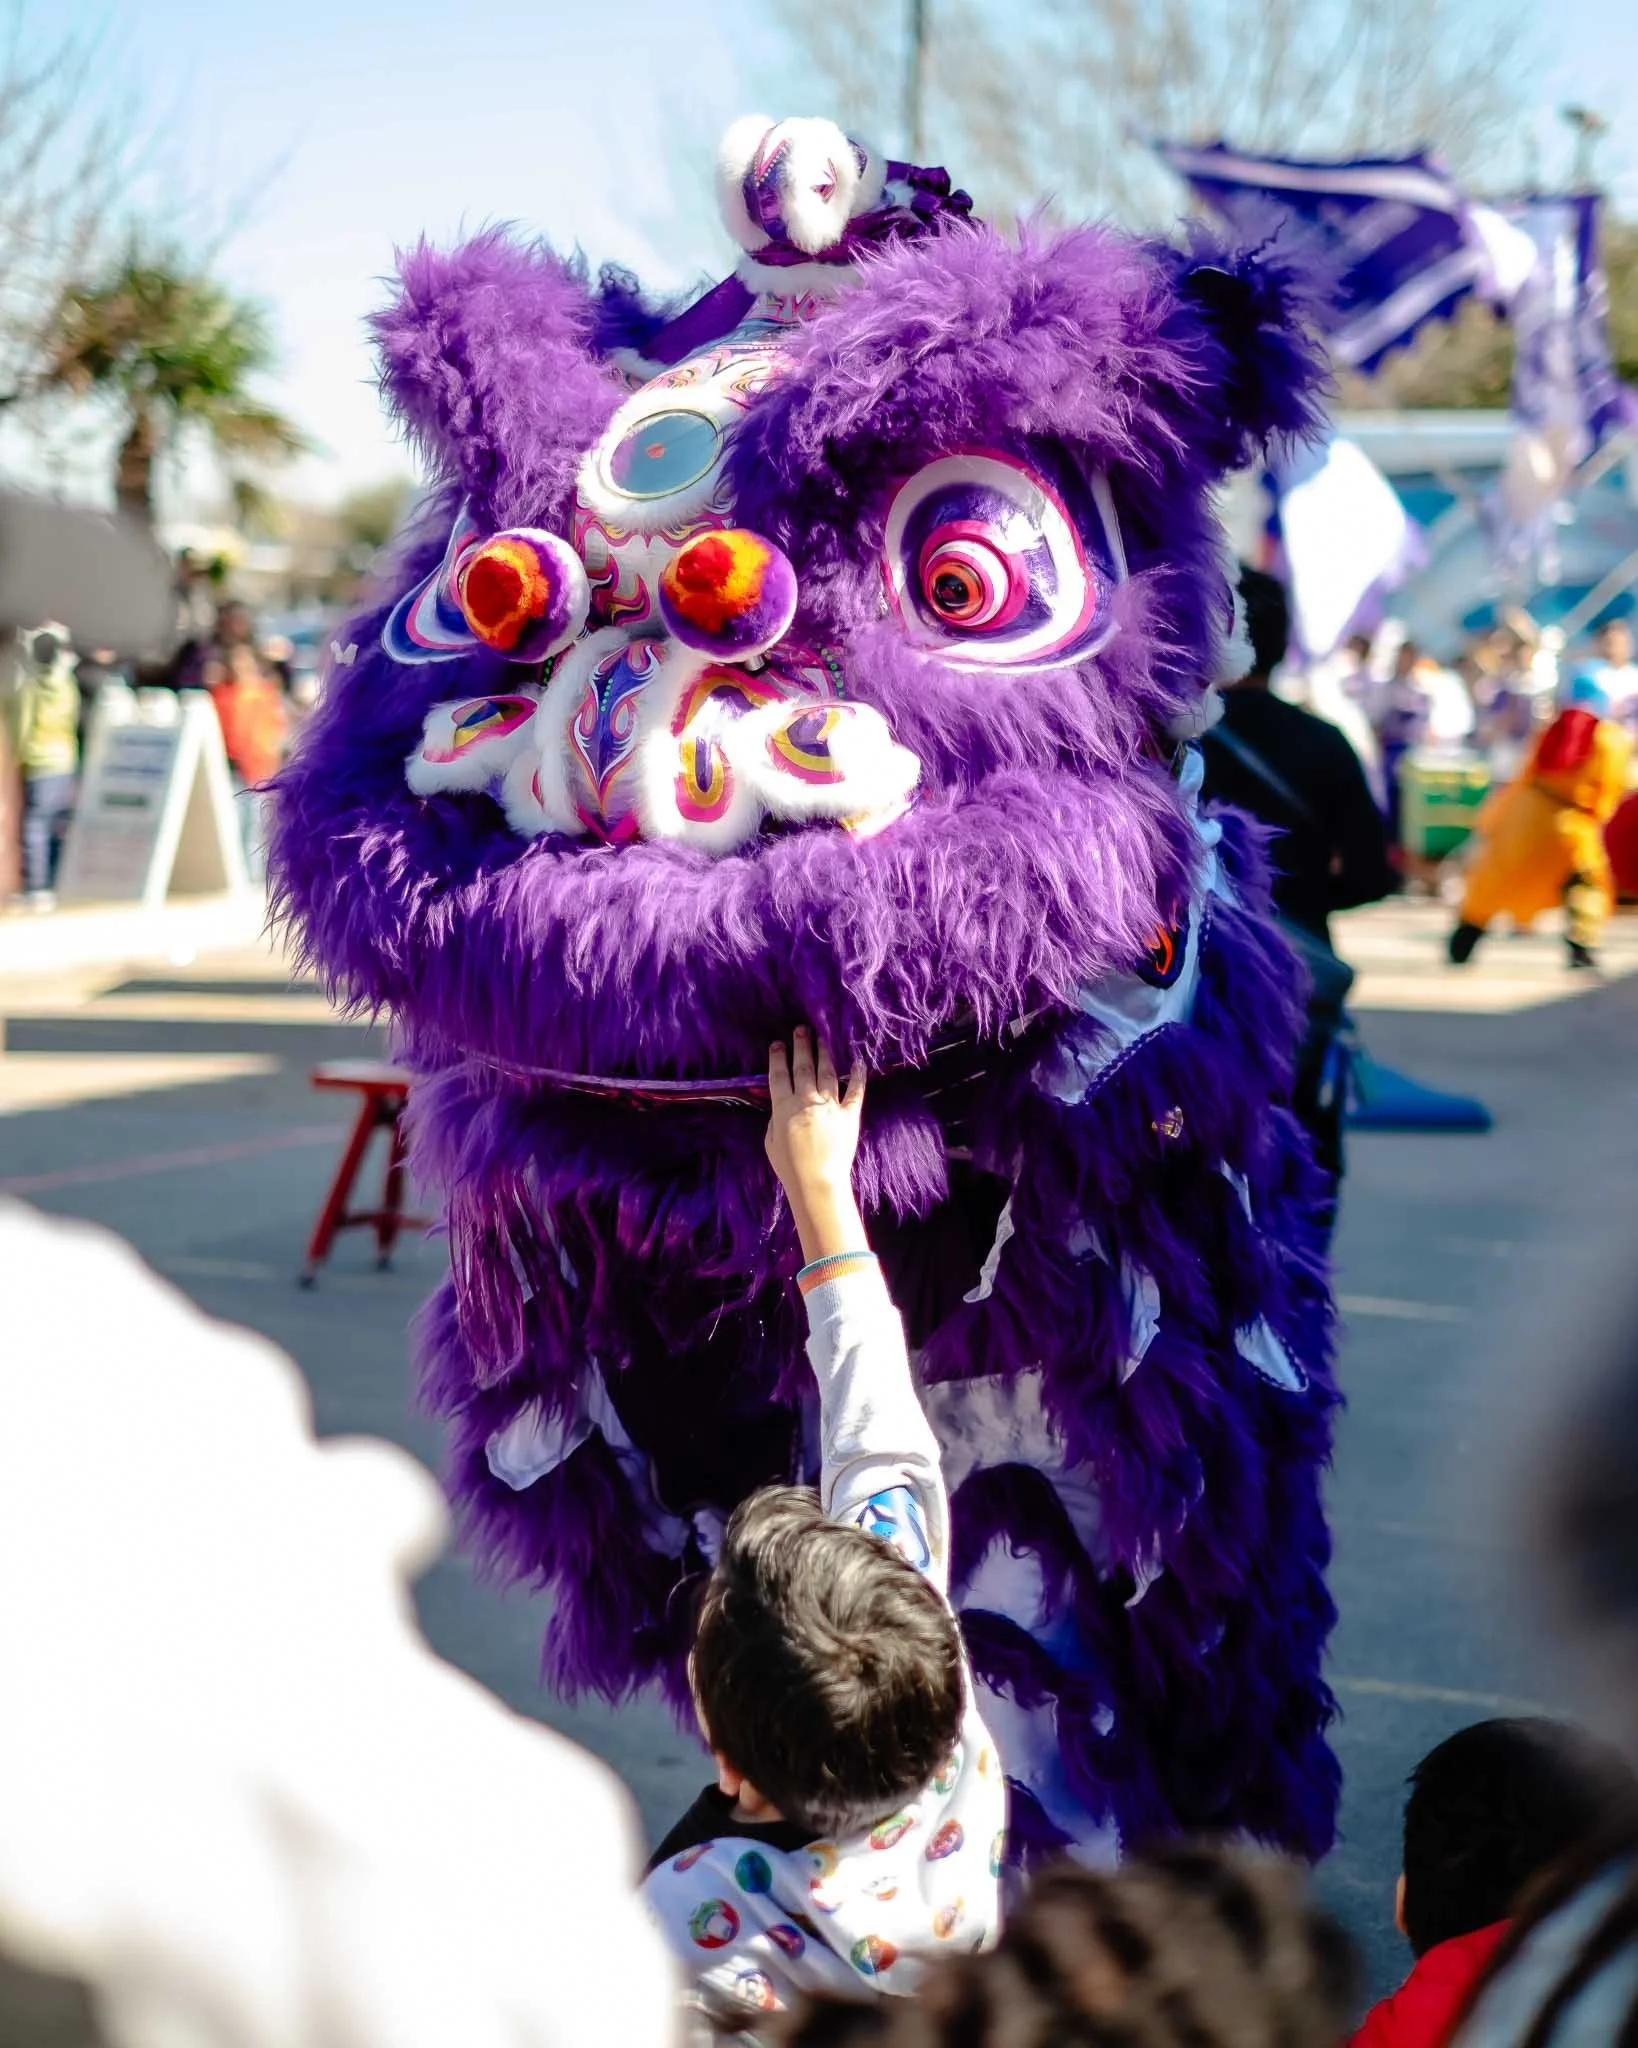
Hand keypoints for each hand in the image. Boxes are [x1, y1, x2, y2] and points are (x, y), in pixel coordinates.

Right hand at [766, 1028, 867, 1263]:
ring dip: (824, 1054)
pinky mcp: (849, 1115)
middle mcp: (806, 1101)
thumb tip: (780, 1111)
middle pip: (803, 1068)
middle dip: (802, 1047)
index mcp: (784, 1108)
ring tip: (822, 1039)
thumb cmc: (789, 1167)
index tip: (778, 1044)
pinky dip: (858, 1076)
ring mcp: (830, 1106)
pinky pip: (855, 1092)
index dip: (778, 1058)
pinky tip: (859, 1063)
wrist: (817, 1181)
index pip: (779, 1076)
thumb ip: (774, 1122)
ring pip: (827, 1073)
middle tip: (801, 1029)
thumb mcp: (770, 1143)